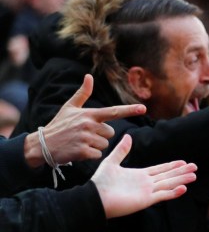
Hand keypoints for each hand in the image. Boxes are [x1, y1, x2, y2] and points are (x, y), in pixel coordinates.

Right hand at [25, 73, 146, 167]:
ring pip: (105, 145)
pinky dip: (91, 155)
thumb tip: (89, 76)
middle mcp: (89, 125)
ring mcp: (86, 138)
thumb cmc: (59, 125)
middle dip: (100, 135)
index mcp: (89, 114)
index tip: (143, 108)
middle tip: (84, 135)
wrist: (43, 144)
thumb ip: (83, 93)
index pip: (113, 111)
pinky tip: (79, 150)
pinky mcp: (83, 151)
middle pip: (110, 133)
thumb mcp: (69, 107)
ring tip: (80, 142)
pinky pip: (98, 155)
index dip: (129, 110)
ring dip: (95, 146)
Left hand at [91, 134, 196, 218]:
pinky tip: (183, 188)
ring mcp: (147, 192)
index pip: (160, 169)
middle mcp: (146, 184)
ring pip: (168, 184)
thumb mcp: (111, 162)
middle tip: (194, 167)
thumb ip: (121, 150)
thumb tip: (128, 136)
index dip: (171, 166)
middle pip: (168, 176)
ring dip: (181, 180)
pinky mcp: (145, 200)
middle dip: (181, 172)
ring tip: (193, 176)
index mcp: (139, 175)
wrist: (95, 197)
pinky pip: (162, 195)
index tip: (183, 161)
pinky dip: (173, 192)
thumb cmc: (100, 182)